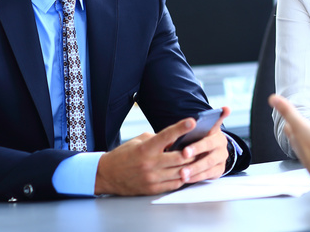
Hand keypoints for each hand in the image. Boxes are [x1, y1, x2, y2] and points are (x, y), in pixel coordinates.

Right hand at [95, 107, 230, 195]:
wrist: (107, 175)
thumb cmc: (125, 155)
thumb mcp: (140, 140)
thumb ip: (159, 139)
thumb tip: (177, 138)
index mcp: (146, 148)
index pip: (166, 136)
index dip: (181, 128)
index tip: (193, 121)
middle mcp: (150, 163)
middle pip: (180, 157)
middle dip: (193, 151)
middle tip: (202, 144)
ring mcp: (152, 178)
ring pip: (180, 171)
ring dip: (191, 165)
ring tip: (199, 158)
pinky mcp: (153, 189)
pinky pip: (175, 184)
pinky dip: (183, 177)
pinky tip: (187, 171)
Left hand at [269, 94, 309, 195]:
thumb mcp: (300, 124)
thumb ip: (287, 111)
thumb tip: (272, 98)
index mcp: (296, 138)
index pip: (289, 128)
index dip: (288, 122)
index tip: (287, 117)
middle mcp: (302, 149)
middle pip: (297, 139)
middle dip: (297, 132)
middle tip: (298, 126)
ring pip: (308, 147)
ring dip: (308, 142)